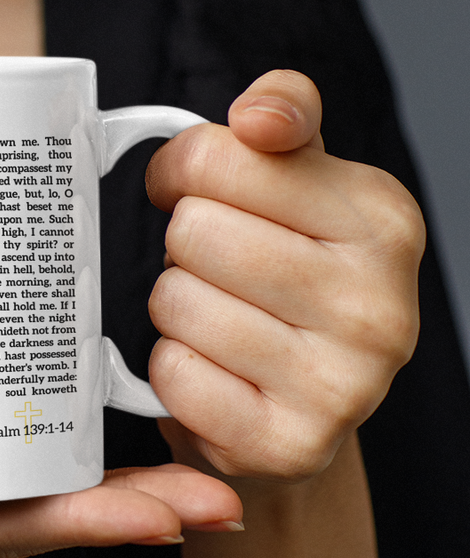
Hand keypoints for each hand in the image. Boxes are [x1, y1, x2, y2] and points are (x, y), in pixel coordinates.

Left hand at [145, 69, 423, 481]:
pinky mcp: (290, 444)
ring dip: (174, 307)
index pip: (222, 157)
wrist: (304, 403)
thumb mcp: (301, 177)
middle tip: (214, 266)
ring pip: (177, 302)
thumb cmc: (290, 267)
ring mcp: (342, 385)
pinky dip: (173, 369)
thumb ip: (283, 113)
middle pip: (194, 231)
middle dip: (183, 244)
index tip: (190, 187)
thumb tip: (260, 115)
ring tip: (215, 316)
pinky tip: (212, 369)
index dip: (182, 168)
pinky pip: (175, 375)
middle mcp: (379, 306)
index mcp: (384, 220)